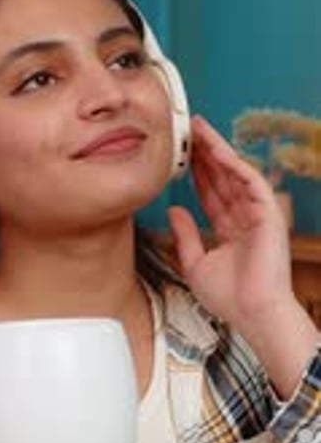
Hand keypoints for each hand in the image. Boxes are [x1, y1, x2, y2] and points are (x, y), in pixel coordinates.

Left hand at [168, 115, 318, 397]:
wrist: (251, 313)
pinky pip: (251, 181)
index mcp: (232, 232)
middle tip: (189, 131)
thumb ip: (185, 235)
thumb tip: (174, 210)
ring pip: (236, 174)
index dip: (197, 174)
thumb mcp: (195, 263)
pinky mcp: (269, 213)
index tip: (181, 156)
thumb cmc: (229, 298)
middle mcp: (246, 219)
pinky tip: (217, 150)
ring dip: (219, 151)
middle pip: (223, 179)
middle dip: (206, 154)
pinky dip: (234, 164)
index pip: (212, 195)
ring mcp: (259, 215)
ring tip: (200, 130)